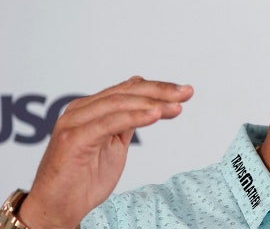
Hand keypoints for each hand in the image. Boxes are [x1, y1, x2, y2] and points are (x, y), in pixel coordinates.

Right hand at [17, 76, 193, 228]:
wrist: (58, 208)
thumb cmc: (82, 179)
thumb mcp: (114, 146)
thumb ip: (126, 124)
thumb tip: (149, 106)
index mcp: (90, 109)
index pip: (129, 89)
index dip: (158, 88)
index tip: (184, 91)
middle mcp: (80, 110)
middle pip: (127, 92)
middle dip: (160, 91)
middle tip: (186, 93)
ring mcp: (74, 122)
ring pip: (120, 103)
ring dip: (152, 103)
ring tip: (176, 107)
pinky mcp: (73, 138)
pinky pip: (109, 123)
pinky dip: (135, 117)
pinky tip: (155, 115)